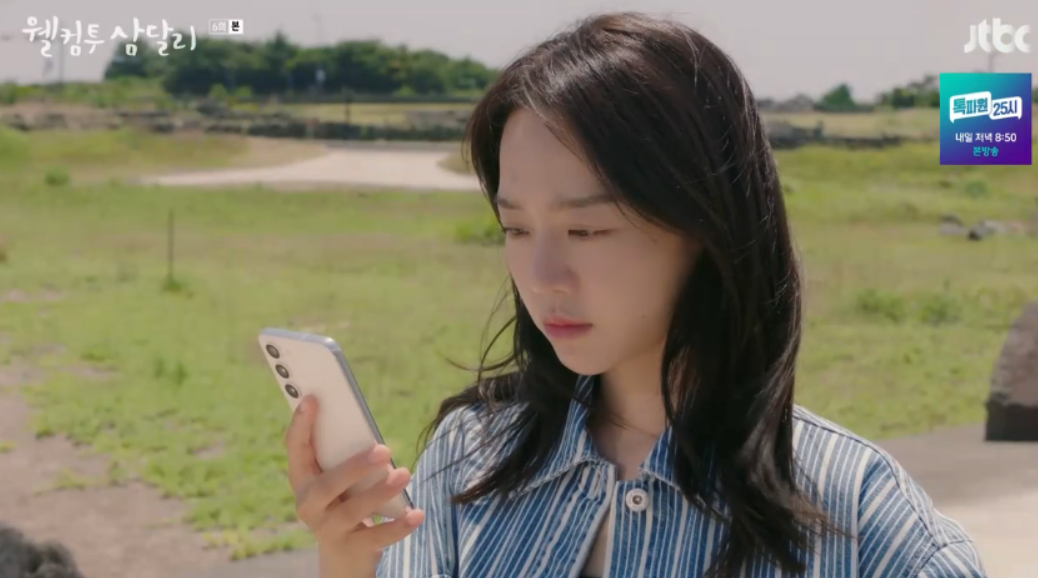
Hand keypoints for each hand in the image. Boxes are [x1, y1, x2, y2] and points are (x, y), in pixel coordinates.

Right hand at [285, 395, 424, 577]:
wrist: (345, 555)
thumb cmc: (345, 500)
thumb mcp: (341, 478)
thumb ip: (345, 455)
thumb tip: (370, 433)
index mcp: (303, 480)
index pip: (296, 450)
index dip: (300, 424)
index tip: (312, 398)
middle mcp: (309, 506)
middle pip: (327, 485)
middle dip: (355, 466)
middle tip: (384, 449)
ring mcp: (329, 530)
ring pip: (353, 511)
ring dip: (381, 491)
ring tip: (405, 474)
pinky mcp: (352, 549)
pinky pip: (377, 537)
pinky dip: (399, 526)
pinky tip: (417, 513)